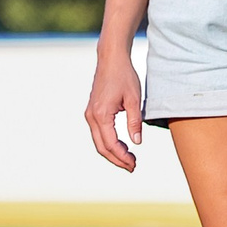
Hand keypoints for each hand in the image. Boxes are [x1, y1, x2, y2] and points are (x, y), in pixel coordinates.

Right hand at [85, 46, 145, 170]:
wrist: (111, 60)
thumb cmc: (124, 76)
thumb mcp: (134, 99)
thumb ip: (135, 122)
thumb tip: (137, 143)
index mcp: (101, 114)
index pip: (111, 144)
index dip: (122, 157)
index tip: (135, 163)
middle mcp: (91, 116)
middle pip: (101, 147)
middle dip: (116, 159)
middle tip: (132, 166)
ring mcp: (90, 114)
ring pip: (98, 142)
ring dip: (112, 152)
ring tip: (129, 158)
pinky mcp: (92, 111)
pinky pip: (98, 133)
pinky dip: (109, 143)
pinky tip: (121, 145)